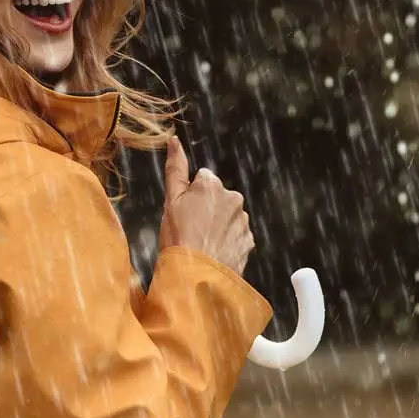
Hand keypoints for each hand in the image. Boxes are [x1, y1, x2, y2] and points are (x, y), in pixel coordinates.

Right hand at [158, 136, 255, 275]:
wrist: (198, 277)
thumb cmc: (179, 238)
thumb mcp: (170, 201)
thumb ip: (175, 168)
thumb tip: (174, 139)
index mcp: (211, 184)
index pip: (200, 180)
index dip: (189, 197)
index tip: (183, 213)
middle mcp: (233, 197)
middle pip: (216, 197)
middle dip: (206, 209)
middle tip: (191, 230)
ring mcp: (243, 220)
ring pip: (227, 216)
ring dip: (217, 225)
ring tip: (202, 244)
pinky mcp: (249, 240)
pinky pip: (236, 235)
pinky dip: (227, 241)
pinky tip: (214, 253)